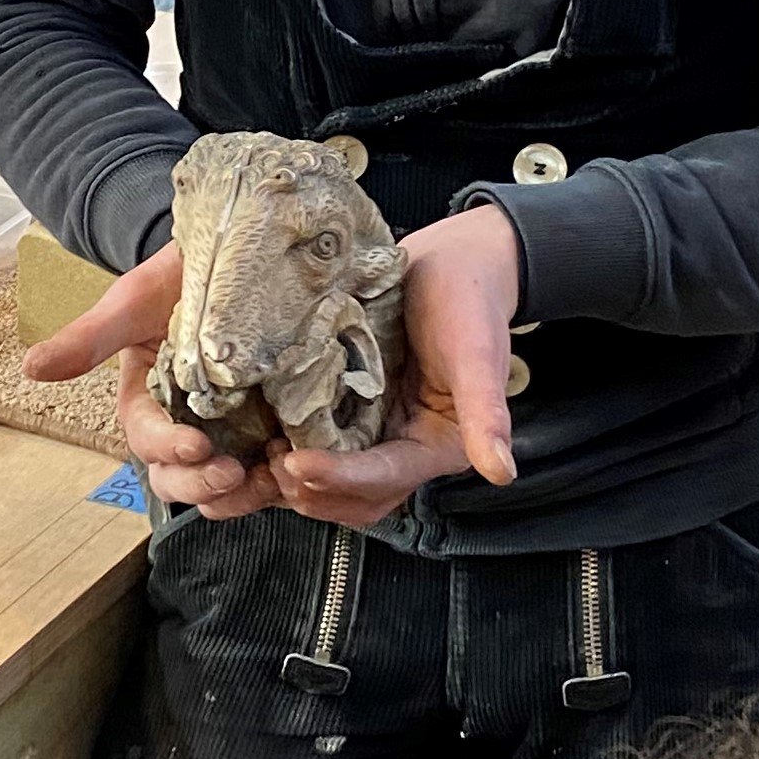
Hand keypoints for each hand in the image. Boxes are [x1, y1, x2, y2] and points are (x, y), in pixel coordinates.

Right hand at [22, 242, 282, 521]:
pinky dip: (284, 477)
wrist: (239, 248)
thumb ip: (88, 338)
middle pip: (181, 478)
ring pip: (225, 486)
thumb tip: (30, 369)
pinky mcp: (276, 427)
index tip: (196, 444)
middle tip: (235, 474)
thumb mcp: (133, 301)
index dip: (168, 449)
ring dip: (244, 494)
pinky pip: (274, 470)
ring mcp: (233, 430)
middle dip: (202, 484)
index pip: (148, 440)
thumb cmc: (179, 273)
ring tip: (275, 476)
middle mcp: (187, 424)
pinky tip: (302, 462)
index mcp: (149, 402)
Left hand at [271, 203, 522, 528]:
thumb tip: (501, 471)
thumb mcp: (478, 351)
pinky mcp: (345, 411)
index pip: (386, 477)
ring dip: (294, 481)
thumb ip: (488, 412)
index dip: (342, 477)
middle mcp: (402, 448)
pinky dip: (286, 450)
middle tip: (271, 466)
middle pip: (355, 497)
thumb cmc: (469, 300)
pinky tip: (257, 434)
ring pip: (329, 481)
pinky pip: (314, 444)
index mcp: (437, 446)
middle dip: (312, 491)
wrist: (451, 261)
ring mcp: (371, 431)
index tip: (299, 464)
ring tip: (259, 457)